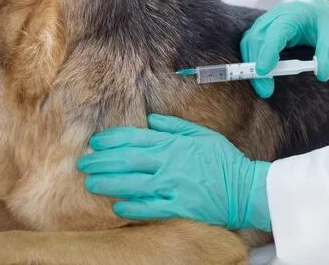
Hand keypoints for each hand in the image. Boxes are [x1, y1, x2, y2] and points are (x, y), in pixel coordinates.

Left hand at [78, 114, 271, 230]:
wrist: (245, 189)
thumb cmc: (223, 161)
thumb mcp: (201, 135)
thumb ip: (174, 126)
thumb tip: (150, 120)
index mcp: (174, 144)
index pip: (136, 138)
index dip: (112, 140)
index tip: (96, 143)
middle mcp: (170, 164)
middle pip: (128, 160)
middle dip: (102, 161)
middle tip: (83, 164)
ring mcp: (173, 186)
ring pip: (133, 184)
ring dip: (109, 183)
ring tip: (91, 184)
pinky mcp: (179, 207)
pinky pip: (150, 208)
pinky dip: (132, 207)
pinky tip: (117, 206)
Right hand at [240, 0, 328, 97]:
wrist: (320, 10)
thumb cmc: (326, 21)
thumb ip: (328, 55)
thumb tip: (321, 75)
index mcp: (292, 15)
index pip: (274, 33)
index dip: (267, 52)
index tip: (263, 72)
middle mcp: (274, 17)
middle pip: (256, 39)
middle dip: (256, 65)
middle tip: (265, 90)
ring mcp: (265, 23)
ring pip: (249, 43)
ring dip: (251, 66)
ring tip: (264, 87)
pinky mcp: (261, 31)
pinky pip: (250, 45)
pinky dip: (251, 61)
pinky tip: (261, 76)